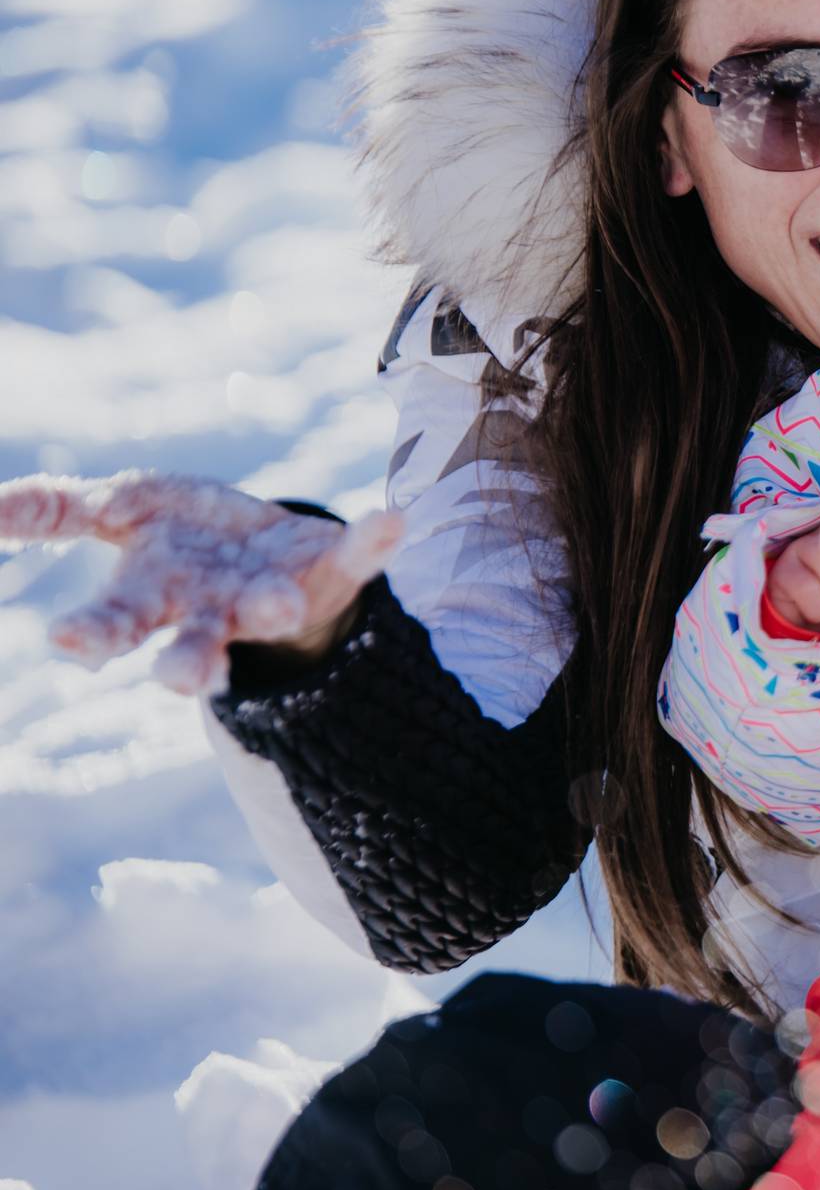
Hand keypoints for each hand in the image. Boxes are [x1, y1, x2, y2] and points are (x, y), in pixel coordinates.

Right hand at [0, 471, 405, 695]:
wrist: (270, 549)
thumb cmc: (184, 540)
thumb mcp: (120, 513)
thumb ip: (57, 510)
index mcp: (151, 598)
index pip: (113, 625)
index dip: (91, 634)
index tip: (67, 640)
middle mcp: (211, 610)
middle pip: (191, 645)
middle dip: (186, 664)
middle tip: (182, 679)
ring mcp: (273, 594)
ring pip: (269, 615)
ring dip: (274, 612)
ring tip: (282, 609)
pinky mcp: (331, 571)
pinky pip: (357, 559)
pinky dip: (374, 543)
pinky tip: (392, 522)